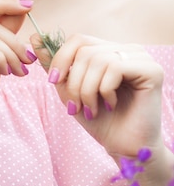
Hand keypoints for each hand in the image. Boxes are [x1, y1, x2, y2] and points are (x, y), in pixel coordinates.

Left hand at [33, 34, 164, 158]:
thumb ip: (54, 64)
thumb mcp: (69, 89)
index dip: (61, 58)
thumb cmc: (100, 120)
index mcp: (109, 50)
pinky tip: (110, 104)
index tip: (54, 81)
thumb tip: (34, 37)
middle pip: (85, 50)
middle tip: (75, 106)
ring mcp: (141, 57)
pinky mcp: (152, 70)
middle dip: (74, 81)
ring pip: (98, 59)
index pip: (78, 39)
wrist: (124, 148)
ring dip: (87, 89)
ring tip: (91, 109)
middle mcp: (127, 49)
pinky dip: (105, 90)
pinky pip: (116, 67)